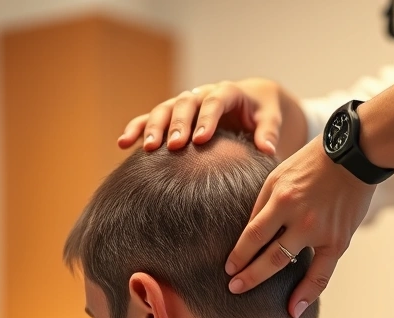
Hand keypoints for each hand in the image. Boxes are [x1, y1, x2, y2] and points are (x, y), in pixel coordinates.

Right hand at [117, 79, 285, 155]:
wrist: (251, 103)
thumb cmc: (262, 112)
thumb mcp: (271, 118)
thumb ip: (269, 132)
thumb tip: (268, 150)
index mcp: (227, 91)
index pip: (215, 101)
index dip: (206, 119)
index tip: (201, 140)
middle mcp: (202, 93)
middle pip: (185, 104)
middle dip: (178, 124)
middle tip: (175, 146)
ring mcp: (185, 103)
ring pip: (164, 109)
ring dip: (154, 126)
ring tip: (147, 148)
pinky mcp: (173, 114)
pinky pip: (150, 118)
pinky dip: (137, 127)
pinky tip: (123, 143)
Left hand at [224, 138, 376, 317]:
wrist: (353, 156)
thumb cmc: (311, 163)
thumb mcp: (279, 175)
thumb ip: (263, 205)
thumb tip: (249, 236)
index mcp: (282, 199)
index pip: (253, 235)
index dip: (238, 255)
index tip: (228, 269)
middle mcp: (300, 219)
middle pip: (267, 256)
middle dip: (247, 275)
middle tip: (232, 288)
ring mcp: (321, 232)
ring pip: (289, 266)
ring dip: (266, 282)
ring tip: (250, 297)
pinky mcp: (339, 241)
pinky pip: (321, 274)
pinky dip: (307, 294)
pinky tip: (295, 308)